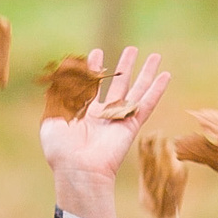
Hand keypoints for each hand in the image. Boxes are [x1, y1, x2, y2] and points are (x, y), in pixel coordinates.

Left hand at [42, 45, 167, 217]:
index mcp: (84, 112)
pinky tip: (165, 75)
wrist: (77, 168)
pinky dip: (156, 90)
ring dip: (145, 73)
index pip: (93, 85)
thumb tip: (58, 79)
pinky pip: (146, 105)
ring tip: (154, 55)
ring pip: (136, 91)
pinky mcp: (131, 126)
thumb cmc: (61, 149)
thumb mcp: (52, 118)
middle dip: (125, 66)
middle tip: (132, 49)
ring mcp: (118, 120)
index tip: (97, 52)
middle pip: (118, 85)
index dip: (95, 69)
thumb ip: (56, 97)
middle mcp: (103, 115)